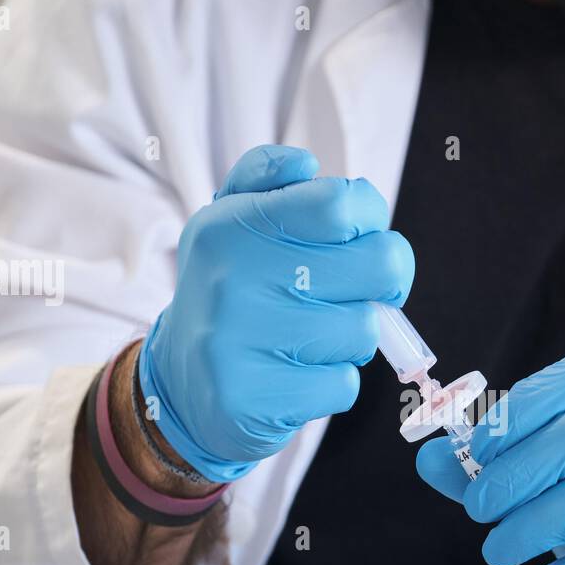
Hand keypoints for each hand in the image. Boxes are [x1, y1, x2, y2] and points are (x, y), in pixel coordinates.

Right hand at [138, 145, 414, 480]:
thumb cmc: (232, 292)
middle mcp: (234, 279)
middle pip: (377, 266)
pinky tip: (296, 376)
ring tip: (311, 337)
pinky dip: (331, 382)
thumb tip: (306, 163)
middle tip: (356, 291)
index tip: (361, 239)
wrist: (182, 385)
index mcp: (233, 225)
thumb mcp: (232, 222)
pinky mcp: (256, 401)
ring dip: (351, 338)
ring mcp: (243, 343)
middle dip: (382, 282)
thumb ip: (267, 177)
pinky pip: (343, 384)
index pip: (342, 204)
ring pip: (363, 330)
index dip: (372, 221)